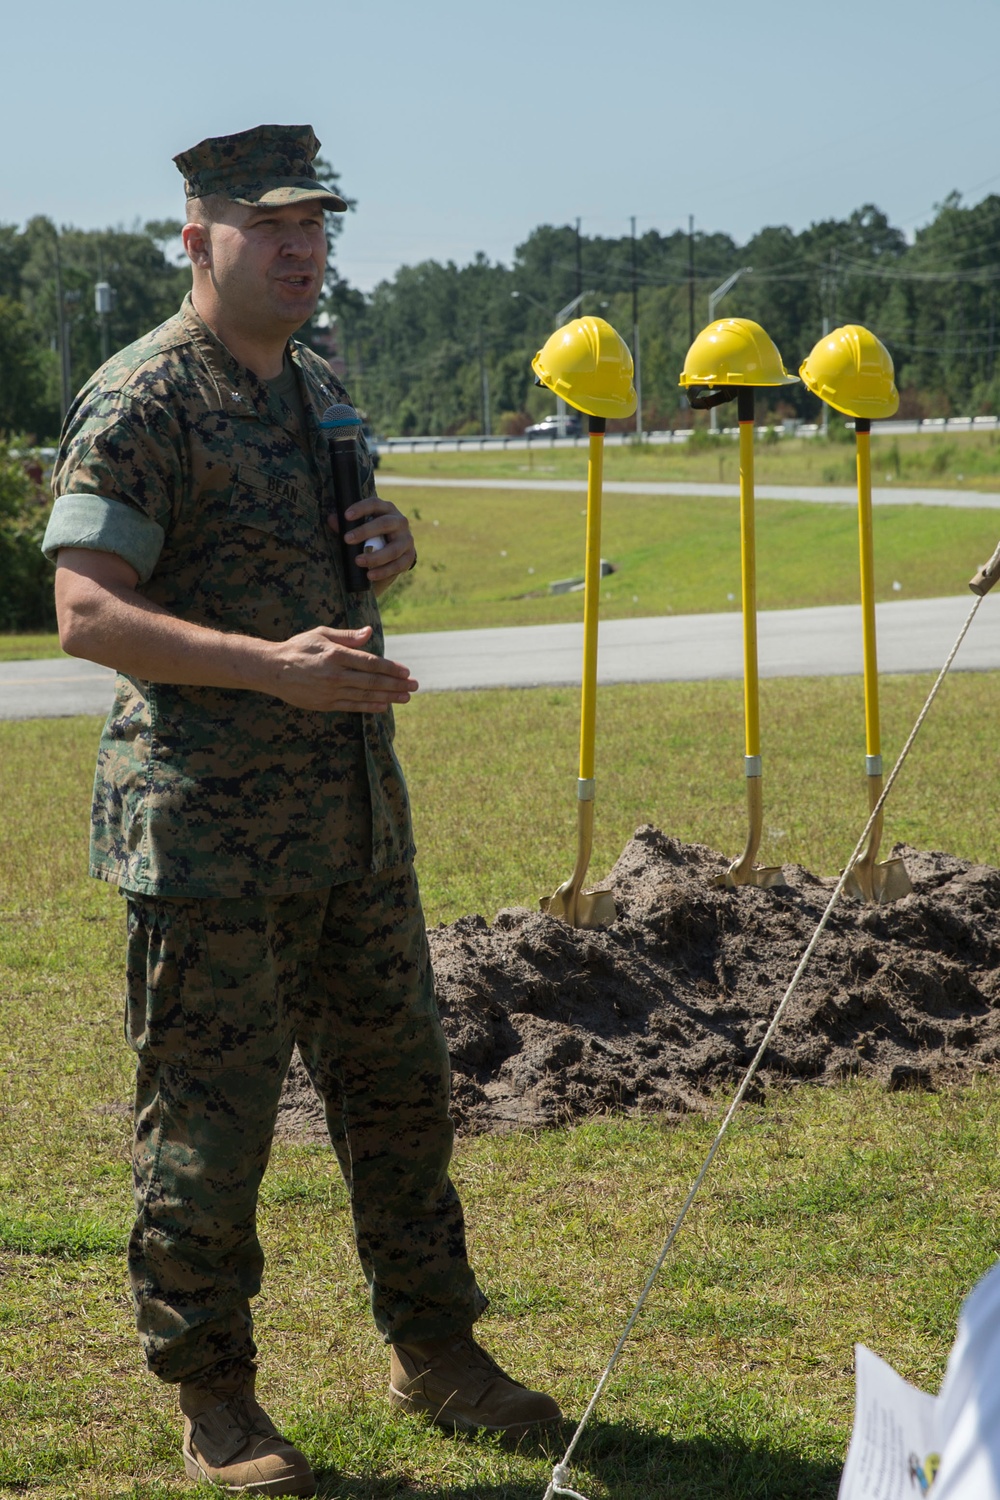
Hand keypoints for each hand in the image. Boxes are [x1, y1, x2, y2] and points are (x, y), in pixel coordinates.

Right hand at [269, 625, 417, 712]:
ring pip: (365, 695)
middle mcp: (335, 675)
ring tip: (405, 697)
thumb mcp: (321, 634)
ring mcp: (330, 691)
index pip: (370, 663)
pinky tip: (383, 706)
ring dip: (388, 697)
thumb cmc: (298, 647)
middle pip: (372, 681)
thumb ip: (347, 636)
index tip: (406, 672)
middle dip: (396, 685)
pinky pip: (352, 706)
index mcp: (335, 655)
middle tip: (414, 687)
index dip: (390, 668)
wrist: (272, 670)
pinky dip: (369, 706)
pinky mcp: (325, 704)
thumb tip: (369, 633)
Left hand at [329, 494, 416, 588]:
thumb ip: (347, 525)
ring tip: (358, 561)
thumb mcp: (361, 527)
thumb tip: (332, 519)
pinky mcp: (409, 557)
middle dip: (365, 532)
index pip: (375, 504)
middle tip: (347, 539)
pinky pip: (397, 565)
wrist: (395, 550)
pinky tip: (370, 575)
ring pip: (393, 549)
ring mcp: (407, 540)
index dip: (361, 508)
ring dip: (375, 557)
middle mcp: (400, 522)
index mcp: (386, 509)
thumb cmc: (373, 534)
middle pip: (385, 524)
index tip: (346, 516)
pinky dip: (383, 571)